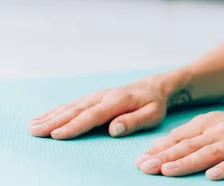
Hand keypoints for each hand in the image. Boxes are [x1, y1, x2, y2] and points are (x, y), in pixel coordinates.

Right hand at [29, 75, 174, 138]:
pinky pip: (71, 104)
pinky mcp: (92, 98)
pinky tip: (43, 117)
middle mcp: (103, 96)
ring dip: (51, 116)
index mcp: (118, 101)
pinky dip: (56, 111)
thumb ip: (134, 121)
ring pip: (70, 106)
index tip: (58, 135)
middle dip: (55, 121)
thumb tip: (114, 130)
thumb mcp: (153, 114)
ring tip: (33, 126)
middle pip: (76, 110)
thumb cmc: (154, 104)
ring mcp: (96, 96)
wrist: (153, 87)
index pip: (93, 115)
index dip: (75, 125)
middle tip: (36, 131)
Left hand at [135, 107, 223, 179]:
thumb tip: (157, 144)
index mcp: (207, 124)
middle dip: (165, 157)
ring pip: (208, 153)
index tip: (139, 160)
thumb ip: (187, 134)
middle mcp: (218, 131)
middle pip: (188, 146)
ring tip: (167, 171)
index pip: (179, 138)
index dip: (159, 149)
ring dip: (187, 162)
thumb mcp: (213, 123)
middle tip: (144, 167)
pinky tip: (212, 176)